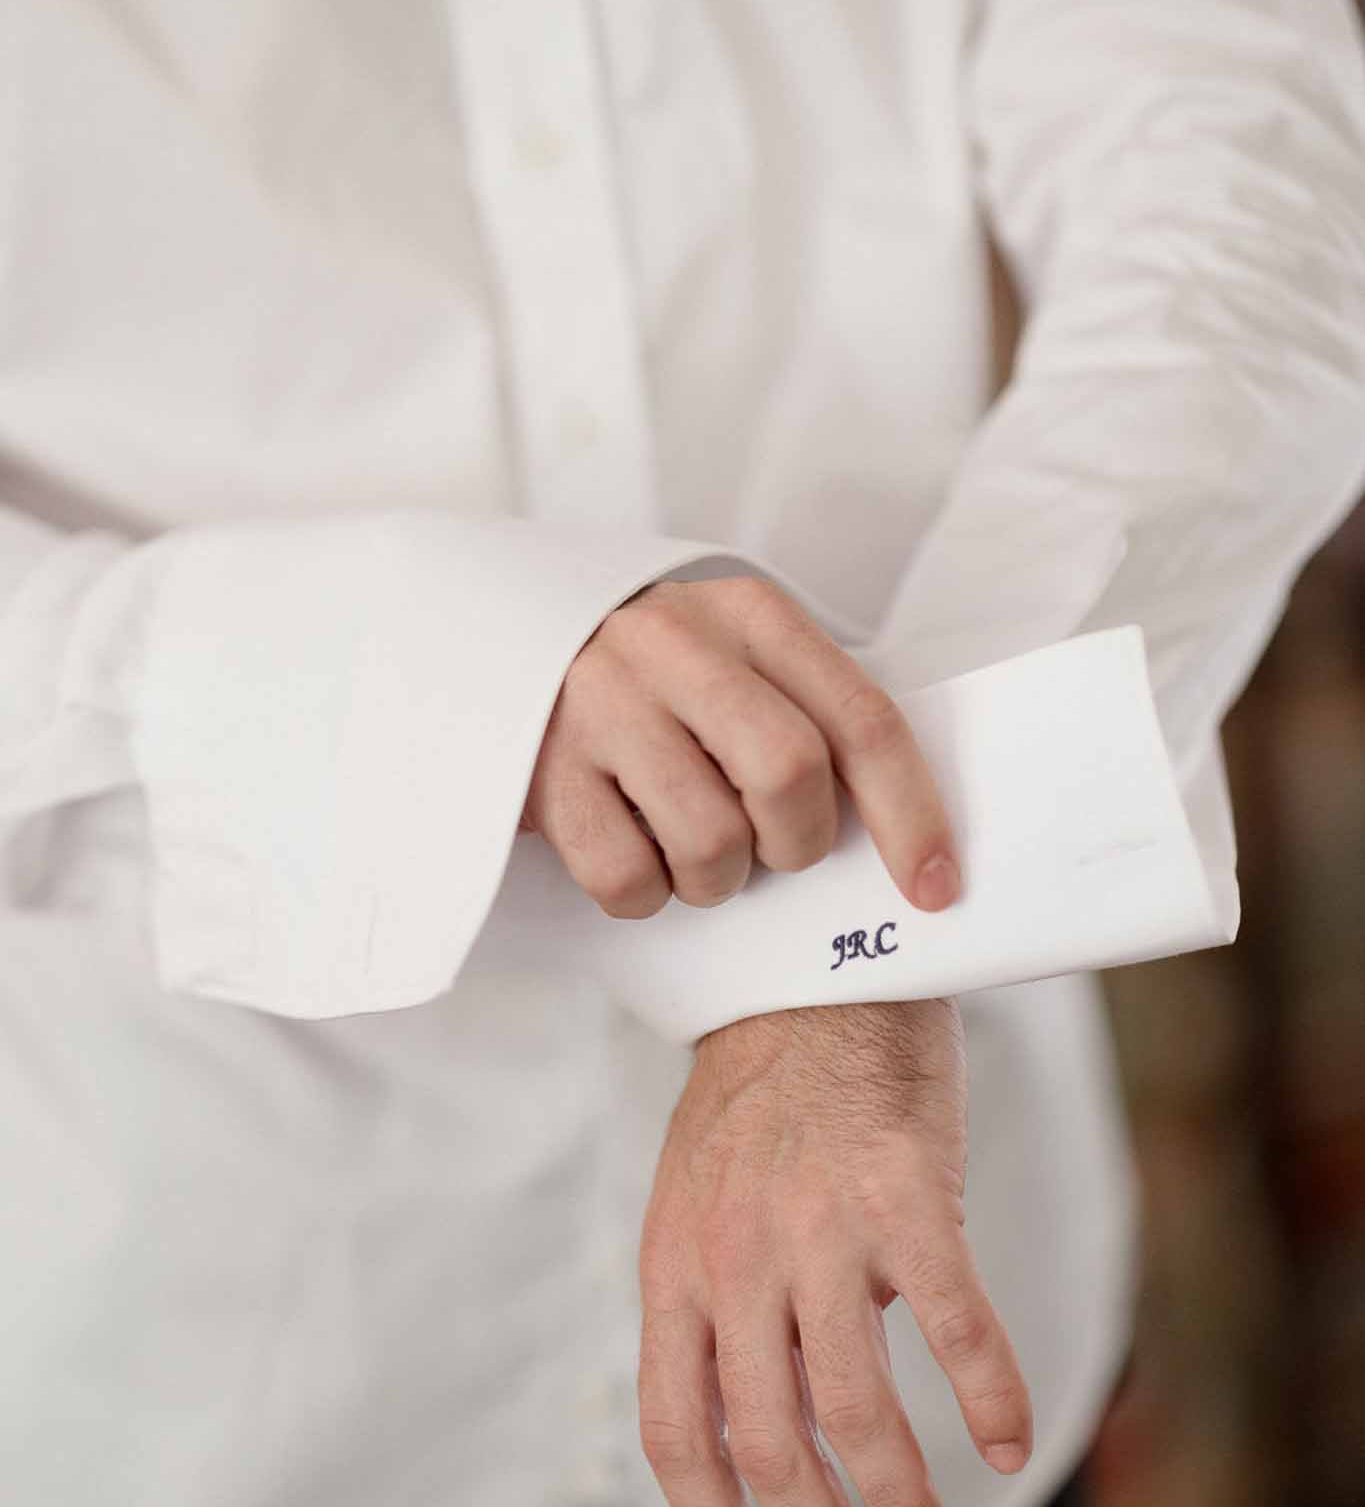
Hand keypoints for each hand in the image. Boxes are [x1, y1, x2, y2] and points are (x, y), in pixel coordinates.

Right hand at [519, 574, 957, 919]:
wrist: (497, 639)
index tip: (935, 887)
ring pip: (710, 842)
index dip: (911, 815)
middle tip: (772, 847)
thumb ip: (811, 712)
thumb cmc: (655, 679)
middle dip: (796, 841)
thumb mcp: (738, 659)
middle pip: (789, 777)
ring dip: (715, 878)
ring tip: (690, 847)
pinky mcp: (543, 769)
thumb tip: (908, 831)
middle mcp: (675, 646)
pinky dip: (645, 892)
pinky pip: (627, 878)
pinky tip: (632, 849)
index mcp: (750, 614)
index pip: (861, 719)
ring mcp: (601, 705)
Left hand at [636, 997, 1033, 1506]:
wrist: (812, 975)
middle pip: (772, 1446)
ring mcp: (821, 1228)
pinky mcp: (907, 1196)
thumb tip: (773, 1421)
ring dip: (904, 1502)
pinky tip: (1009, 1446)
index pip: (677, 1434)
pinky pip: (958, 1330)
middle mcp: (737, 1259)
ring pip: (860, 1413)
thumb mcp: (695, 1202)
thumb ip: (716, 1306)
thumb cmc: (758, 1098)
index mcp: (675, 1268)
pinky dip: (991, 1403)